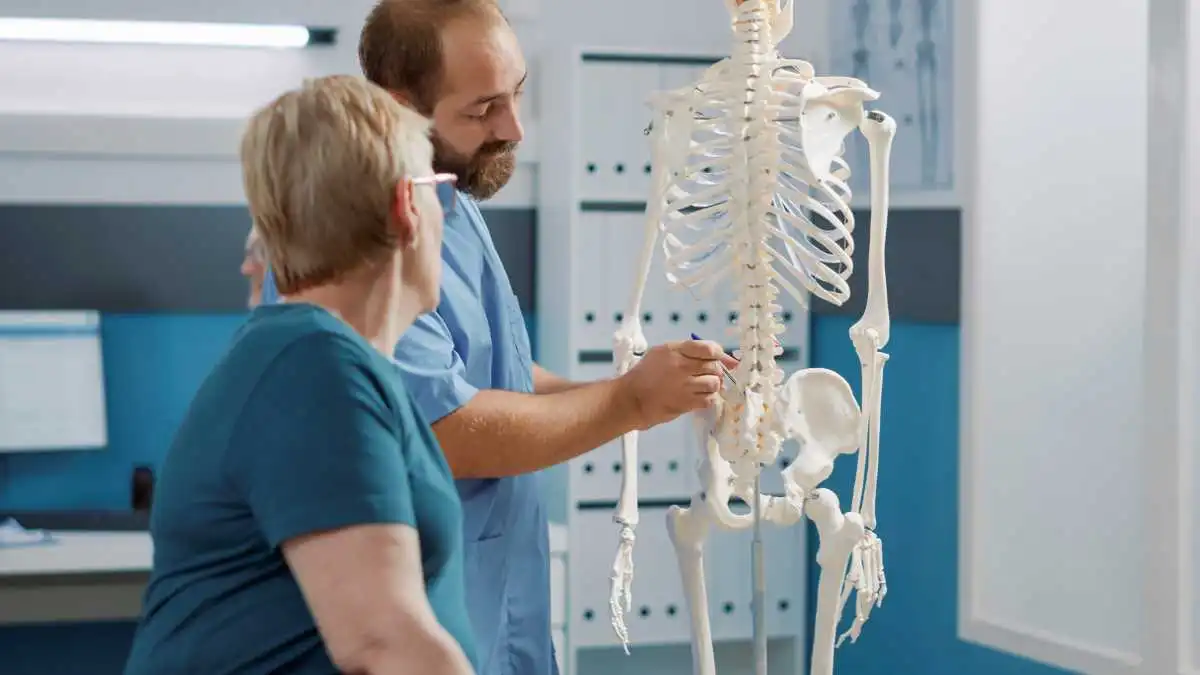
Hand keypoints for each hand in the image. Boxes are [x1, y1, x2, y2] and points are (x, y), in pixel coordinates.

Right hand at [619, 339, 735, 429]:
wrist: (631, 398)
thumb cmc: (645, 374)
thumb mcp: (662, 353)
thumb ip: (687, 351)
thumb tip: (719, 355)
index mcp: (675, 350)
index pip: (709, 349)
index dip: (719, 354)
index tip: (717, 359)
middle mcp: (682, 366)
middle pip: (714, 366)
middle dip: (715, 371)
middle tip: (706, 375)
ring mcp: (685, 385)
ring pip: (714, 383)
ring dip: (712, 385)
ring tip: (703, 387)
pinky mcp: (686, 403)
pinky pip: (709, 400)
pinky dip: (708, 398)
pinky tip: (699, 397)